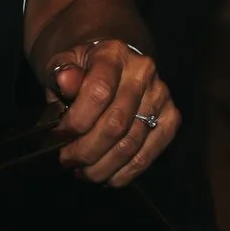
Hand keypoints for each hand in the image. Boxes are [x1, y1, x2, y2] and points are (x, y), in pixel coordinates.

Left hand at [42, 38, 178, 186]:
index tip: (58, 137)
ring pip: (131, 144)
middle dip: (86, 151)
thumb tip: (65, 80)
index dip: (76, 122)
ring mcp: (161, 95)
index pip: (99, 92)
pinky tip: (107, 177)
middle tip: (67, 161)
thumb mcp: (63, 63)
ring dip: (102, 167)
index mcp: (114, 53)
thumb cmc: (82, 68)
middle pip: (115, 124)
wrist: (112, 62)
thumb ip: (61, 73)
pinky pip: (149, 153)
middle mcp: (143, 72)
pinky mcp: (171, 116)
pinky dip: (126, 172)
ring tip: (83, 172)